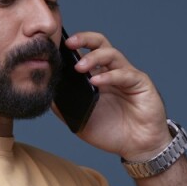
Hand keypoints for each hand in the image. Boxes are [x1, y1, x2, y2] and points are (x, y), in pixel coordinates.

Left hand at [57, 31, 172, 161]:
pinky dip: (109, 76)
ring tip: (79, 67)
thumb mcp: (80, 120)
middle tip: (69, 43)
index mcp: (98, 76)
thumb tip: (46, 93)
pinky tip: (96, 82)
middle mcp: (112, 71)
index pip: (85, 52)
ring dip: (94, 58)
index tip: (56, 47)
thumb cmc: (111, 132)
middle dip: (84, 39)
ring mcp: (127, 75)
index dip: (73, 47)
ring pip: (111, 54)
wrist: (137, 147)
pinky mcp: (140, 83)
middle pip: (100, 44)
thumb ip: (64, 107)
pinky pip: (124, 74)